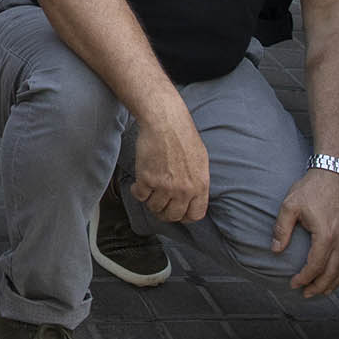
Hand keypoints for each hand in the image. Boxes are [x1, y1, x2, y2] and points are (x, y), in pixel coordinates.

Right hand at [128, 109, 210, 226]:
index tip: (177, 211)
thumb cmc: (183, 136)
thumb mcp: (201, 161)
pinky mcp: (147, 179)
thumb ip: (197, 182)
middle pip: (172, 216)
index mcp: (200, 186)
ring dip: (150, 201)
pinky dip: (137, 192)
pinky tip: (138, 184)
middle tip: (159, 204)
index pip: (195, 215)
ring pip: (154, 207)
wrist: (165, 122)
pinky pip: (140, 196)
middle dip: (164, 212)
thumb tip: (193, 197)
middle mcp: (183, 190)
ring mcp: (165, 186)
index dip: (184, 216)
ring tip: (149, 191)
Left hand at [275, 164, 338, 296]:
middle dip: (319, 287)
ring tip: (321, 291)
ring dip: (334, 283)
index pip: (316, 266)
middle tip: (306, 294)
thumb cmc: (310, 189)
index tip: (293, 284)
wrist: (333, 173)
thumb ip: (281, 229)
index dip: (304, 278)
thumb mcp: (289, 206)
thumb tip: (275, 251)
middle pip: (332, 273)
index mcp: (326, 235)